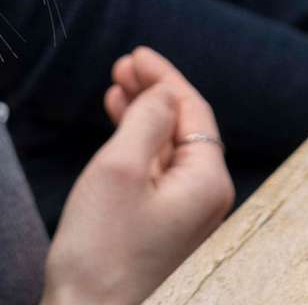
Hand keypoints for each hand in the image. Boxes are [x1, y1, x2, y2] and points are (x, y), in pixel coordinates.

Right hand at [43, 48, 233, 304]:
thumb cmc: (100, 253)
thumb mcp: (120, 169)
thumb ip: (146, 119)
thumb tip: (163, 92)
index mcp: (207, 182)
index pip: (193, 110)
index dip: (164, 76)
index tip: (134, 54)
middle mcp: (205, 201)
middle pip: (185, 128)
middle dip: (153, 93)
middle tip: (121, 67)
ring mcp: (185, 219)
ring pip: (168, 151)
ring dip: (143, 117)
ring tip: (114, 91)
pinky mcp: (162, 232)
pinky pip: (157, 176)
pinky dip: (138, 147)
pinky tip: (118, 134)